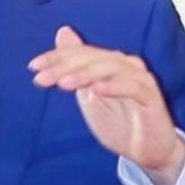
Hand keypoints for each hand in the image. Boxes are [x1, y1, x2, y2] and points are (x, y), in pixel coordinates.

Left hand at [29, 26, 184, 184]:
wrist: (147, 151)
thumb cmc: (119, 121)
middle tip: (42, 78)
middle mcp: (125, 65)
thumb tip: (63, 32)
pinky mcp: (151, 97)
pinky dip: (114, 86)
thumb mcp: (88, 95)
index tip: (33, 67)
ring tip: (64, 83)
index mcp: (109, 62)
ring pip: (110, 67)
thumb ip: (75, 67)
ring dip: (84, 74)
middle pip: (92, 58)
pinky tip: (97, 90)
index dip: (55, 57)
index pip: (79, 53)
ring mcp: (140, 79)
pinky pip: (133, 87)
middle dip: (63, 67)